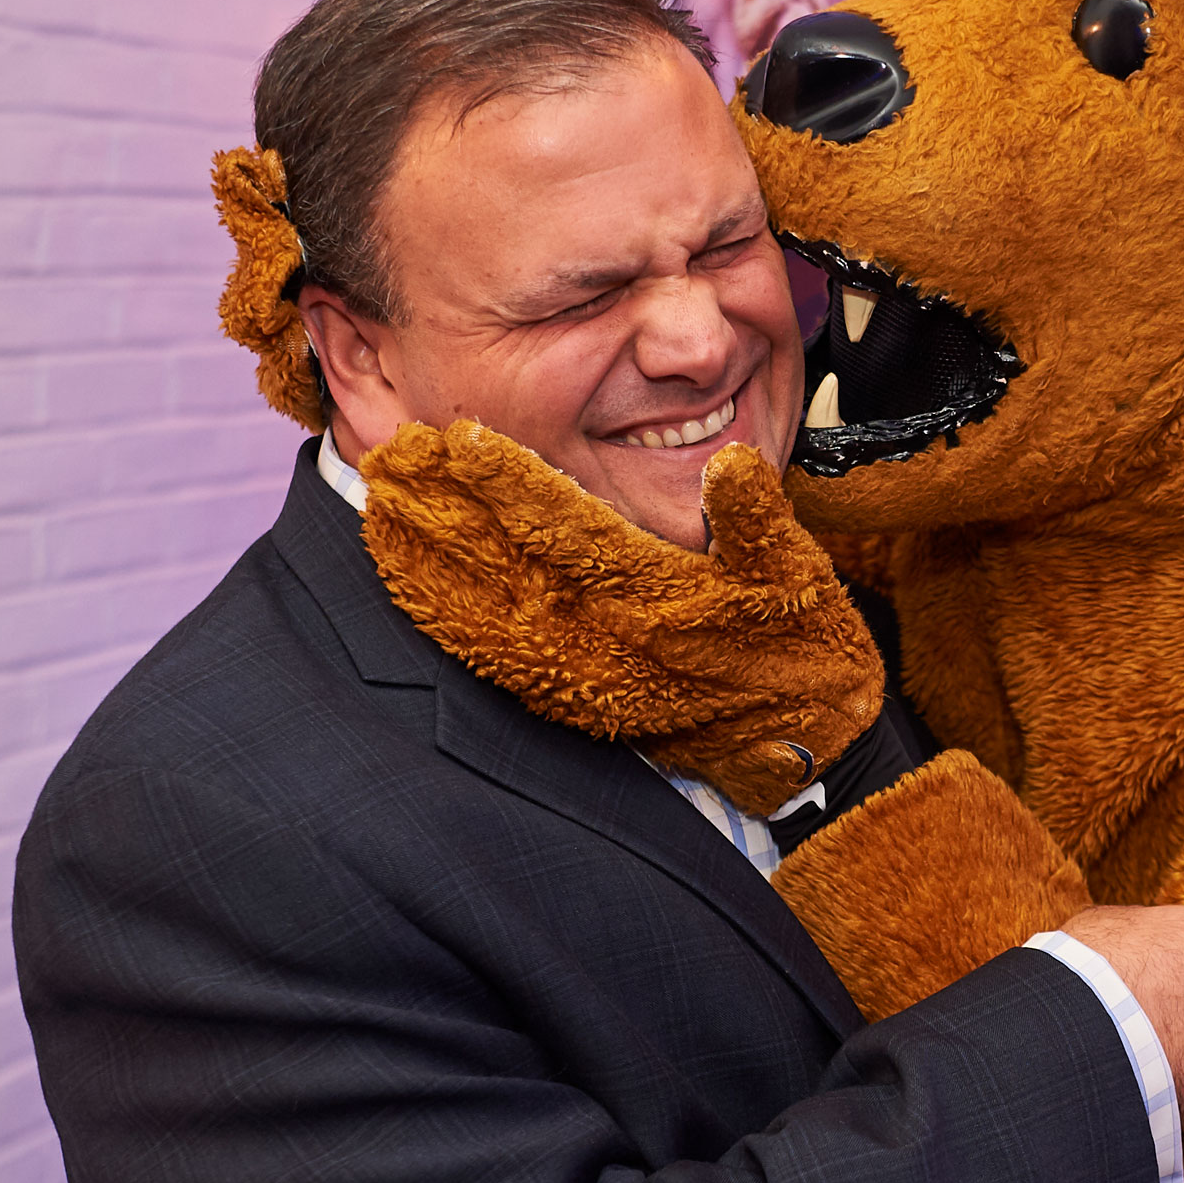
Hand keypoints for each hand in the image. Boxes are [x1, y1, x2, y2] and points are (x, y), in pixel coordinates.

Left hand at [360, 425, 881, 812]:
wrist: (798, 743)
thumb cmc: (801, 648)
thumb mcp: (799, 575)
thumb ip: (761, 519)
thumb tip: (730, 465)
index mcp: (658, 594)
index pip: (568, 527)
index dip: (510, 482)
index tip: (458, 439)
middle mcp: (610, 634)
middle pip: (509, 565)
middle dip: (447, 512)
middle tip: (391, 459)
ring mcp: (589, 671)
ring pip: (493, 611)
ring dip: (433, 564)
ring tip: (382, 513)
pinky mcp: (581, 698)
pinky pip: (502, 662)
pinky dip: (452, 626)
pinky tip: (415, 596)